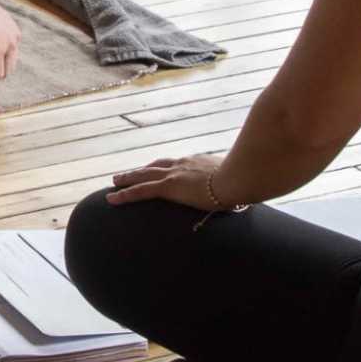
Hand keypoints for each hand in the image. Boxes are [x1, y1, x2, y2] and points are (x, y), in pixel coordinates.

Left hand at [107, 152, 251, 212]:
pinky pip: (141, 191)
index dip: (164, 168)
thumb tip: (248, 192)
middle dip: (141, 170)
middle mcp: (184, 164)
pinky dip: (125, 194)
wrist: (240, 178)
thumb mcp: (240, 183)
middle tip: (128, 173)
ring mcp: (175, 174)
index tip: (157, 170)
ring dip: (127, 178)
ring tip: (114, 182)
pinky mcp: (169, 186)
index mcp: (199, 163)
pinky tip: (111, 198)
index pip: (177, 164)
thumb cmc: (246, 182)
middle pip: (156, 166)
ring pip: (143, 175)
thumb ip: (238, 186)